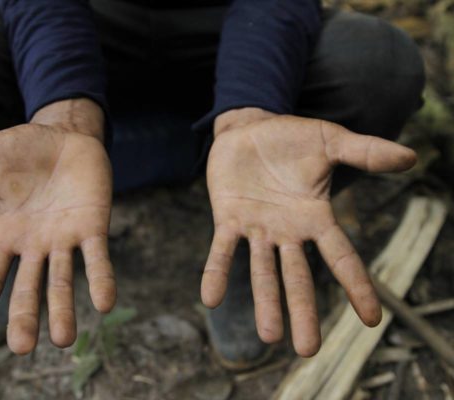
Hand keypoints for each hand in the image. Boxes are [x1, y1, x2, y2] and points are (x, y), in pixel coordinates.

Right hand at [0, 115, 114, 353]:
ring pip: (62, 280)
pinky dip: (100, 278)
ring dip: (63, 309)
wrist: (64, 135)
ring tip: (64, 338)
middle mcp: (34, 245)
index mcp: (4, 235)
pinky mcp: (93, 226)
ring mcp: (64, 238)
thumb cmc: (21, 150)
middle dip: (24, 317)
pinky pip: (97, 256)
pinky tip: (103, 302)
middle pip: (27, 288)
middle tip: (22, 348)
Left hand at [202, 113, 415, 356]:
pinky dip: (217, 273)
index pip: (340, 256)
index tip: (370, 320)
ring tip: (269, 336)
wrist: (249, 128)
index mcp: (315, 217)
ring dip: (265, 302)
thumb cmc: (292, 138)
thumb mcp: (330, 141)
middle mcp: (287, 231)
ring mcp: (257, 228)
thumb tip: (411, 155)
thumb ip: (365, 152)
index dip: (356, 286)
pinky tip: (211, 299)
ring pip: (262, 271)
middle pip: (298, 277)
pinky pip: (222, 250)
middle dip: (302, 311)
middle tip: (307, 350)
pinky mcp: (228, 219)